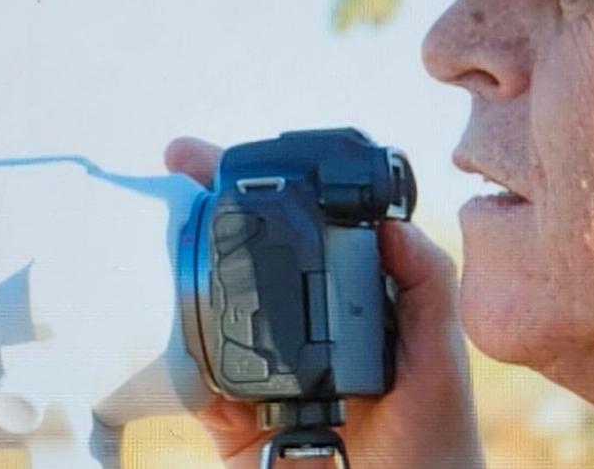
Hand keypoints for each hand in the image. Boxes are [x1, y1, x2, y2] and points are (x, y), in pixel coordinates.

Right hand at [164, 137, 483, 467]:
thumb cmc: (434, 437)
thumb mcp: (439, 354)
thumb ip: (425, 286)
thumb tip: (394, 226)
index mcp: (347, 298)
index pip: (304, 231)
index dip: (272, 189)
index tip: (246, 156)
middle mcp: (297, 324)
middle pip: (242, 254)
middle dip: (205, 205)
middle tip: (178, 162)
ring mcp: (259, 366)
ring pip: (205, 306)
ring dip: (173, 262)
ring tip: (154, 222)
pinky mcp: (230, 416)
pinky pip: (189, 380)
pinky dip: (171, 350)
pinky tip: (159, 308)